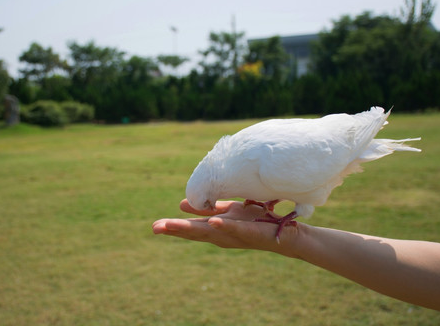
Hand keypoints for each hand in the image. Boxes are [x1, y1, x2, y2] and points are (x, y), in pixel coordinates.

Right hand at [152, 199, 301, 256]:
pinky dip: (225, 226)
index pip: (192, 229)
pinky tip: (214, 222)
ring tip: (174, 226)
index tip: (155, 227)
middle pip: (196, 233)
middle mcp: (223, 235)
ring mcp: (236, 235)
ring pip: (212, 232)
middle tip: (155, 228)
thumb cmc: (255, 221)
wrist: (285, 233)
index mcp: (216, 229)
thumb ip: (208, 210)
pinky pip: (237, 228)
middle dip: (176, 231)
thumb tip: (182, 204)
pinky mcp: (252, 232)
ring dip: (192, 229)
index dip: (173, 228)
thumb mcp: (228, 212)